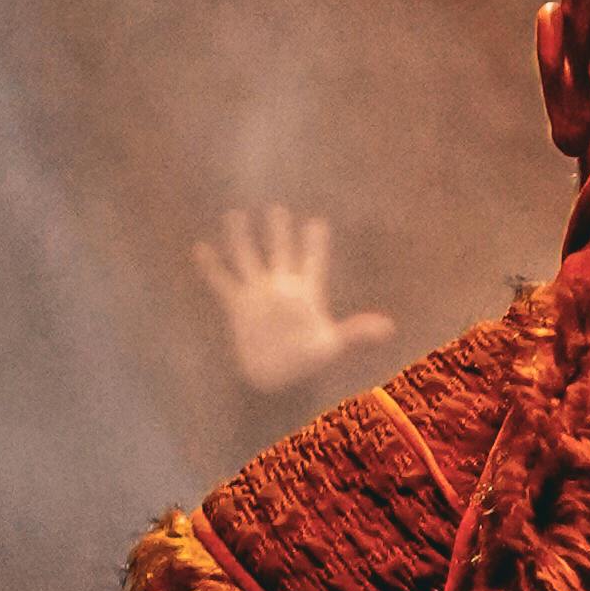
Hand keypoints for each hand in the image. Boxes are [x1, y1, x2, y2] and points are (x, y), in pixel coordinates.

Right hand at [194, 204, 391, 395]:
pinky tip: (201, 248)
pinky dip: (212, 267)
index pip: (312, 261)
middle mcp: (281, 288)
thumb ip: (356, 332)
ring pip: (248, 259)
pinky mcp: (239, 307)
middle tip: (277, 210)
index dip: (315, 244)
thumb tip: (387, 328)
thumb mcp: (333, 346)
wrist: (277, 380)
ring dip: (241, 239)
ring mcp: (259, 295)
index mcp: (306, 293)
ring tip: (235, 215)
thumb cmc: (307, 363)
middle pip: (279, 252)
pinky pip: (222, 282)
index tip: (317, 223)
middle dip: (279, 232)